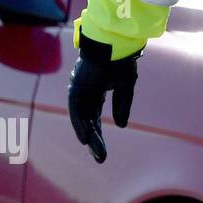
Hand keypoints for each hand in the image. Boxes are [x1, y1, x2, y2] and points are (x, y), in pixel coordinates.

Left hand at [68, 35, 140, 162]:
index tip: (101, 152)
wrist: (116, 43)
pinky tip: (85, 139)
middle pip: (88, 122)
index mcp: (95, 92)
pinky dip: (80, 125)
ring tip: (97, 153)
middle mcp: (85, 93)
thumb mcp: (126, 86)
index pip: (94, 118)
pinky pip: (77, 112)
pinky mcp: (76, 88)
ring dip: (90, 137)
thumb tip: (120, 126)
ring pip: (82, 120)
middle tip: (101, 159)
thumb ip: (122, 105)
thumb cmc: (121, 60)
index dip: (98, 135)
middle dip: (95, 141)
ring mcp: (79, 91)